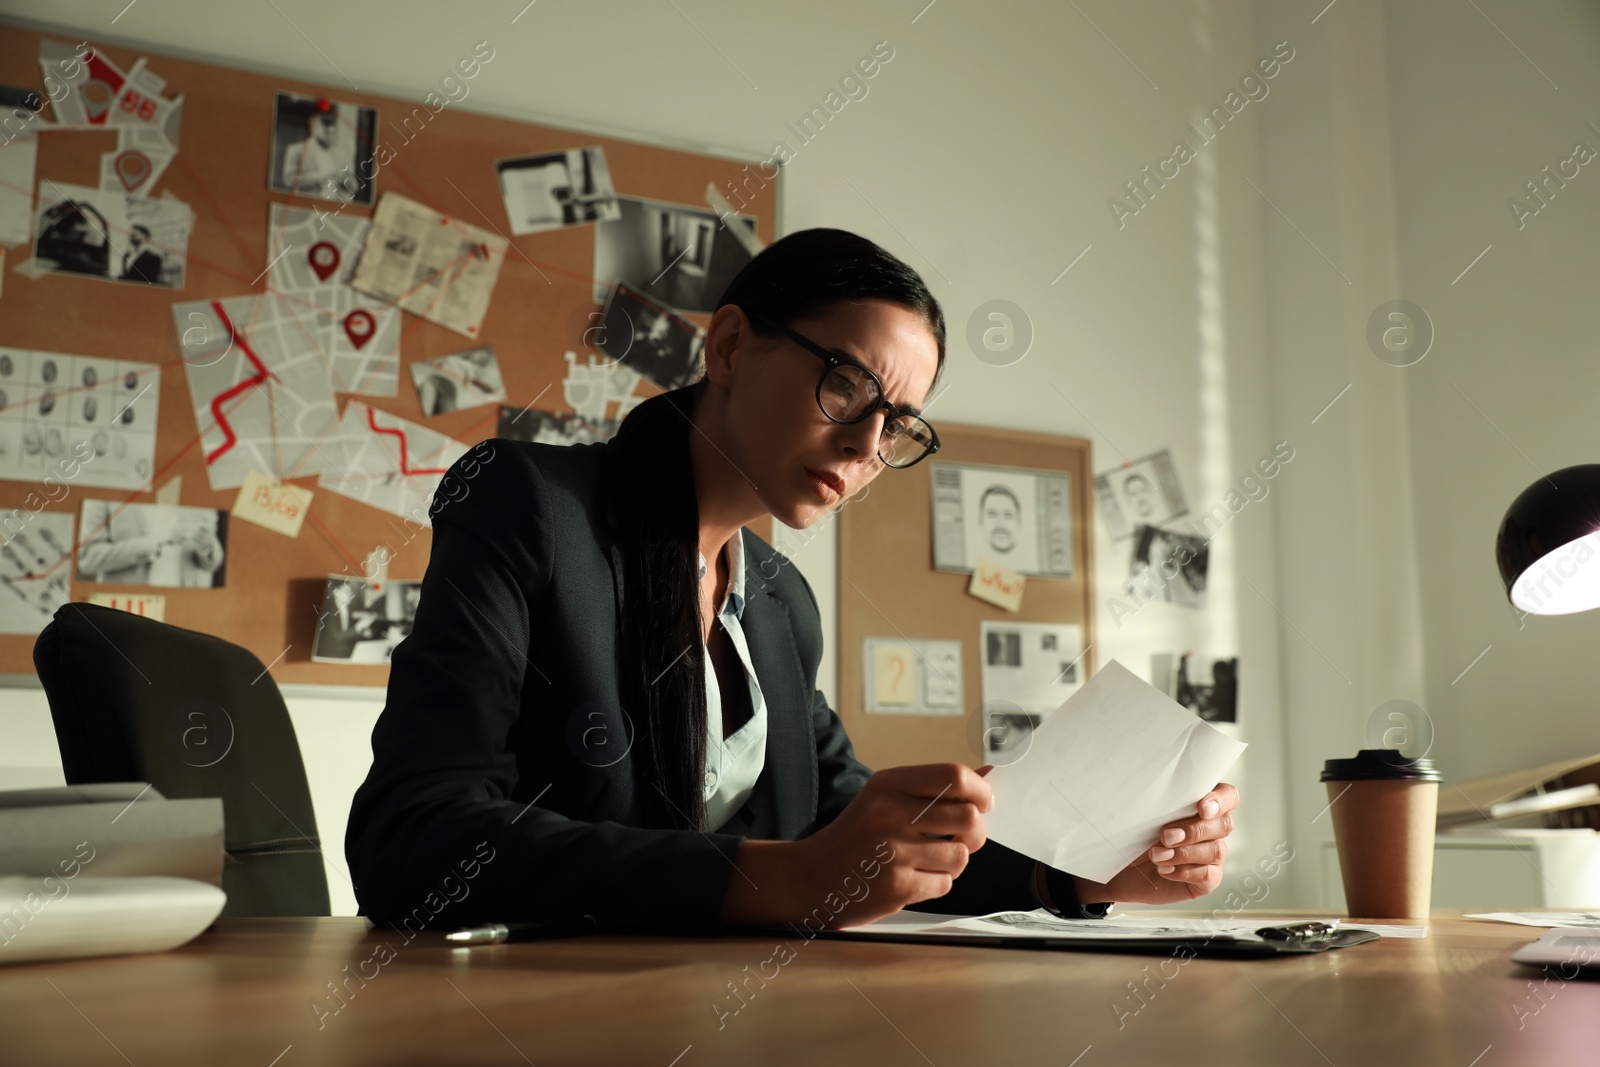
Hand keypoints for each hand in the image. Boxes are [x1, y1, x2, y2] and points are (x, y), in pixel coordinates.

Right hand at [782, 763, 993, 928]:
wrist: (810, 878)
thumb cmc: (854, 836)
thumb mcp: (884, 797)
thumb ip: (934, 788)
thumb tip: (988, 775)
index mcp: (887, 784)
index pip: (954, 777)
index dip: (980, 790)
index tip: (984, 801)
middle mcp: (890, 814)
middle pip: (968, 817)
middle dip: (975, 831)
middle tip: (962, 835)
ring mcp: (893, 853)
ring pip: (961, 855)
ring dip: (953, 860)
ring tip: (930, 858)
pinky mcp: (897, 888)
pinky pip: (945, 883)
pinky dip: (937, 882)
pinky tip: (914, 876)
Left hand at [1071, 782, 1240, 905]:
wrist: (1122, 869)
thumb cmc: (1135, 834)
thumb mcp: (1144, 814)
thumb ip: (1160, 804)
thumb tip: (1163, 799)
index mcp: (1202, 804)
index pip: (1228, 796)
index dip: (1221, 800)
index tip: (1201, 808)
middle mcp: (1213, 829)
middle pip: (1224, 824)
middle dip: (1194, 830)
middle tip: (1165, 836)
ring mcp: (1212, 854)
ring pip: (1217, 850)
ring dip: (1184, 853)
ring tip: (1156, 855)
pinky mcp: (1207, 879)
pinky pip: (1208, 875)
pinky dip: (1184, 872)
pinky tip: (1164, 870)